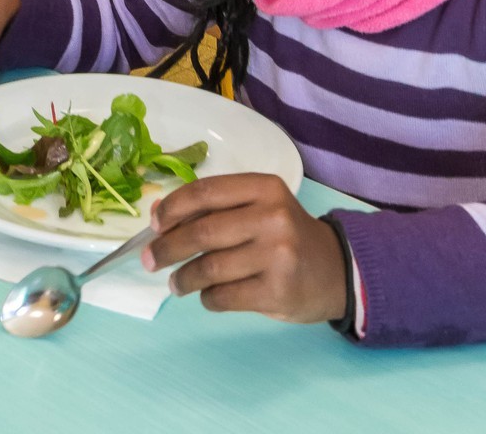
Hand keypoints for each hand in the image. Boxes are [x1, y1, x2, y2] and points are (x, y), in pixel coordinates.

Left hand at [143, 174, 347, 324]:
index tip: (154, 224)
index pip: (205, 192)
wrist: (336, 270)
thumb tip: (157, 215)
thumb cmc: (286, 235)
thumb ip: (214, 208)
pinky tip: (207, 295)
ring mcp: (277, 255)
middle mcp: (272, 217)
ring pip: (209, 267)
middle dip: (167, 248)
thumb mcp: (258, 207)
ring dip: (184, 278)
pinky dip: (207, 298)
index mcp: (264, 187)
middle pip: (202, 232)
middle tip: (150, 259)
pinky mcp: (277, 291)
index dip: (172, 208)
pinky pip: (224, 296)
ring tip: (175, 283)